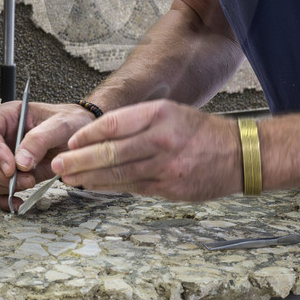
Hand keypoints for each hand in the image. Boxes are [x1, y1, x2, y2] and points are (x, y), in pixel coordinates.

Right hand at [0, 100, 94, 208]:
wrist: (81, 139)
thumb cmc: (71, 123)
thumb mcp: (62, 124)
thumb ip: (40, 139)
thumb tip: (20, 163)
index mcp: (6, 117)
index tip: (11, 168)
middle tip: (27, 180)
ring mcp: (2, 157)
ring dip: (1, 187)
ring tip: (30, 183)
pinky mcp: (9, 175)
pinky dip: (4, 200)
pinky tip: (19, 202)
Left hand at [52, 99, 243, 201]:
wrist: (240, 155)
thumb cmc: (201, 132)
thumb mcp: (170, 112)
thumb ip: (136, 121)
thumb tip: (97, 134)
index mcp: (159, 115)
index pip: (113, 124)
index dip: (86, 135)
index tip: (69, 141)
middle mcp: (161, 139)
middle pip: (111, 151)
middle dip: (79, 160)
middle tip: (58, 164)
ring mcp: (166, 166)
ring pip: (119, 173)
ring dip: (89, 178)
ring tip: (68, 178)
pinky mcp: (169, 188)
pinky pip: (132, 188)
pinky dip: (109, 188)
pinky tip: (94, 187)